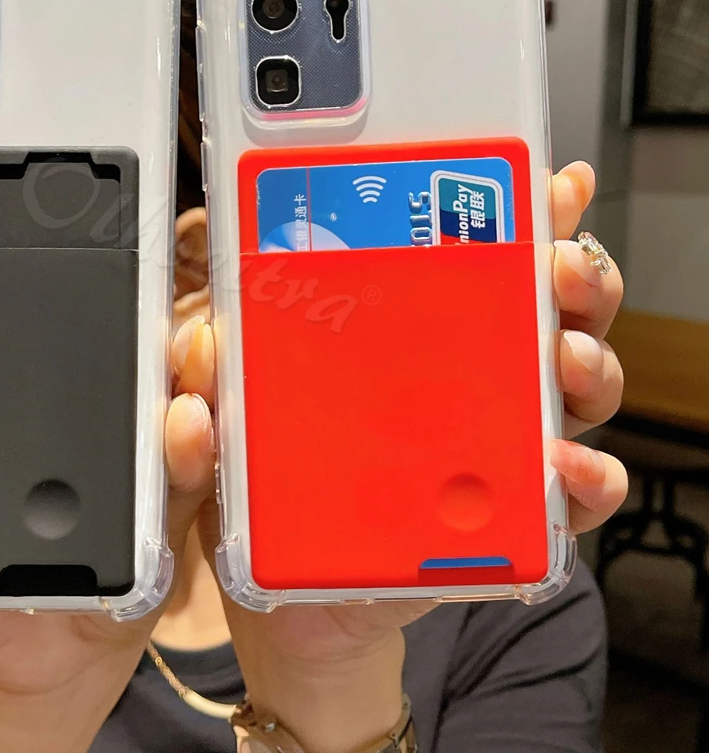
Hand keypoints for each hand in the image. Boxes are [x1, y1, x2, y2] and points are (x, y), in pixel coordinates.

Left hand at [188, 161, 627, 752]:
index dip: (515, 215)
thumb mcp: (239, 421)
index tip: (538, 181)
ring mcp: (493, 448)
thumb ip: (216, 383)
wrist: (293, 604)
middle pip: (542, 311)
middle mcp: (464, 380)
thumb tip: (201, 347)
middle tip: (560, 262)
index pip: (471, 259)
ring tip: (568, 357)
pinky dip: (585, 483)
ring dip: (585, 365)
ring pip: (571, 392)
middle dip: (568, 274)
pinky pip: (566, 502)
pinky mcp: (508, 526)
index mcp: (403, 335)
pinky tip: (568, 471)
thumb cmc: (276, 489)